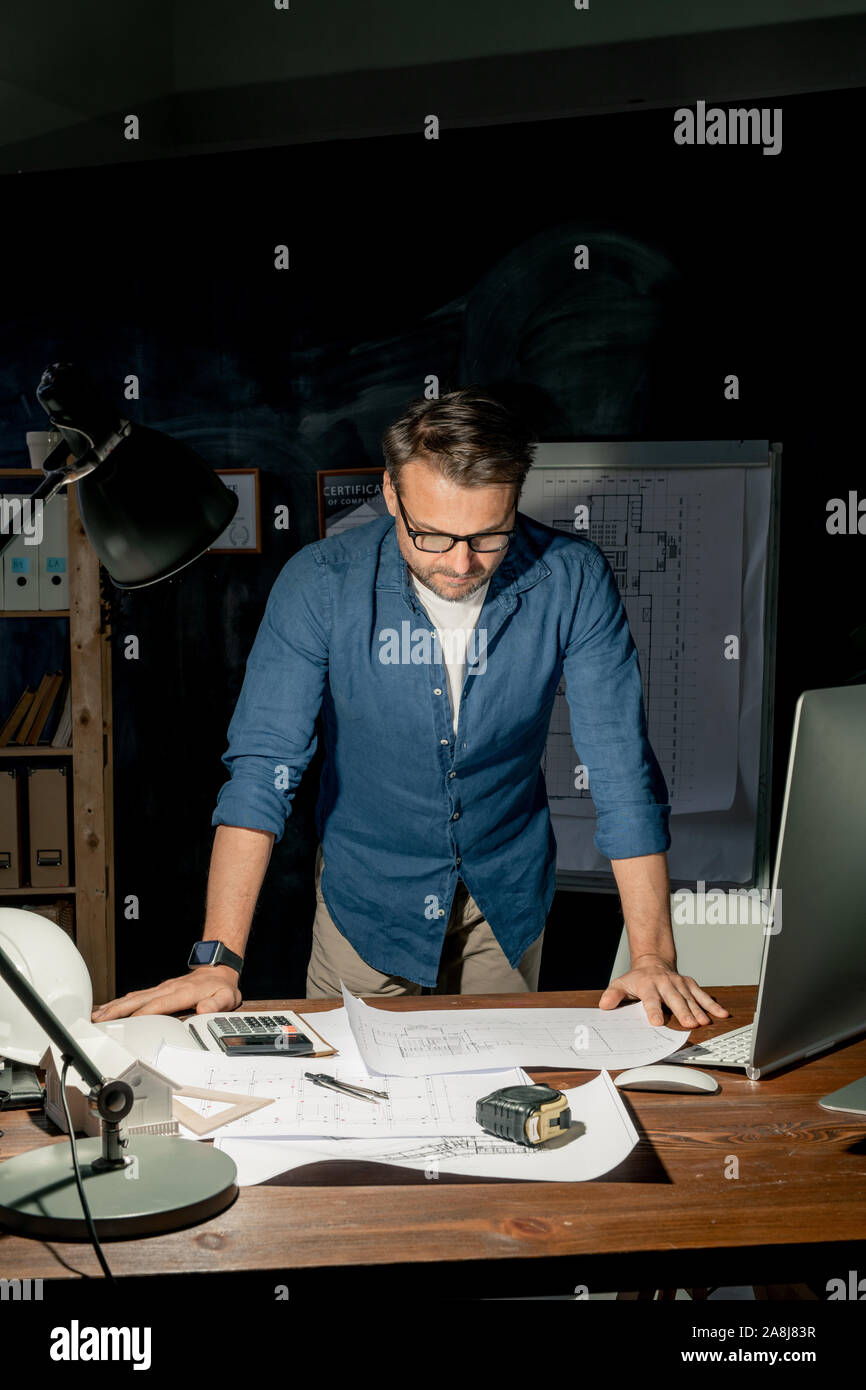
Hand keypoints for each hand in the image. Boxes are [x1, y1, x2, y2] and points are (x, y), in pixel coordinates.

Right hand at [91, 965, 241, 1020]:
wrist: (218, 970)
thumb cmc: (221, 986)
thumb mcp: (226, 997)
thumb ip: (216, 1004)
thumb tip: (203, 1010)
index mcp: (183, 993)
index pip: (159, 1004)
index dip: (143, 1013)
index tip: (127, 1023)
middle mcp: (168, 989)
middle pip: (139, 1000)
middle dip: (118, 1010)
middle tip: (100, 1019)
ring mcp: (162, 988)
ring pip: (134, 997)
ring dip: (115, 1006)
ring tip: (97, 1015)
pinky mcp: (159, 990)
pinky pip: (137, 996)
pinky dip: (122, 1002)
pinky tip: (110, 1008)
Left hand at [598, 954, 730, 1027]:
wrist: (652, 963)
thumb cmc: (637, 979)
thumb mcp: (621, 984)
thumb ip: (613, 995)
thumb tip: (604, 1004)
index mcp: (648, 985)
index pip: (651, 999)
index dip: (654, 1010)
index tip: (657, 1021)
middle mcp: (666, 984)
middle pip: (675, 999)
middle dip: (683, 1011)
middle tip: (689, 1024)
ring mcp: (680, 984)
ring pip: (690, 998)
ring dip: (699, 1010)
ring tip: (705, 1022)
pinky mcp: (690, 985)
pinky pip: (702, 995)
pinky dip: (712, 1005)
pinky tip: (721, 1014)